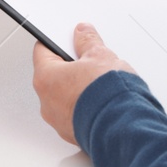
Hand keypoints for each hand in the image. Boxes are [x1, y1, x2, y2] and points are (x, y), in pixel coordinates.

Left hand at [31, 23, 136, 145]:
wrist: (124, 127)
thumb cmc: (107, 94)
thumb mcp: (100, 55)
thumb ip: (88, 41)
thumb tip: (83, 33)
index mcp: (46, 78)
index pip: (42, 51)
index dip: (56, 41)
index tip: (67, 39)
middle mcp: (46, 102)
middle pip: (54, 76)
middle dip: (70, 67)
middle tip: (89, 61)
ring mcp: (59, 121)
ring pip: (64, 97)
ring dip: (78, 89)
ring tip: (99, 83)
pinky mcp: (73, 133)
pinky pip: (75, 114)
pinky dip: (85, 107)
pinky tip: (102, 101)